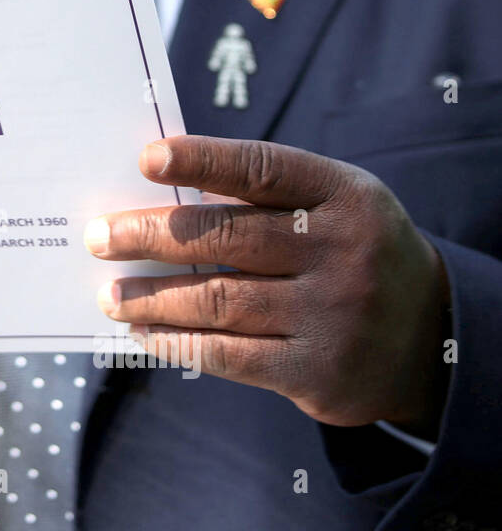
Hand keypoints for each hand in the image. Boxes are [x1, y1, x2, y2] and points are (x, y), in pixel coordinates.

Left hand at [87, 136, 450, 434]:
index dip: (202, 160)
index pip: (262, 169)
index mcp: (343, 196)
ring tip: (108, 294)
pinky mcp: (316, 371)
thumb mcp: (331, 208)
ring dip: (150, 296)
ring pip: (216, 300)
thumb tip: (157, 196)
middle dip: (150, 235)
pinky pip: (227, 355)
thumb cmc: (349, 254)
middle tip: (98, 237)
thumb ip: (261, 197)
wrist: (431, 338)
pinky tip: (142, 332)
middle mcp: (341, 252)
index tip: (147, 159)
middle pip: (226, 236)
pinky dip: (174, 342)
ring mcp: (331, 315)